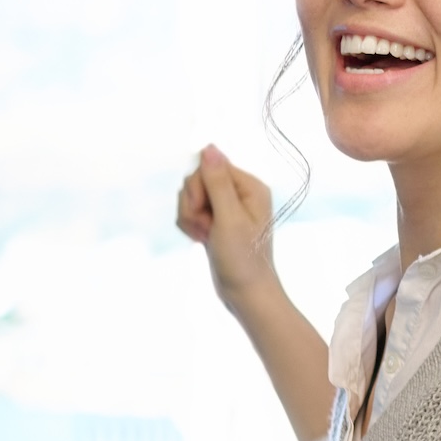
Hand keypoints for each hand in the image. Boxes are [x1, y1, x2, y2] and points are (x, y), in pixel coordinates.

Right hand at [176, 145, 280, 314]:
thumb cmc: (242, 258)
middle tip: (207, 228)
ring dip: (190, 218)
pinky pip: (189, 211)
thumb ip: (217, 182)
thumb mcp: (229, 218)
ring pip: (189, 196)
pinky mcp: (215, 220)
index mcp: (251, 186)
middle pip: (196, 180)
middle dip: (193, 205)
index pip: (209, 166)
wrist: (244, 293)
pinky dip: (190, 226)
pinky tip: (201, 240)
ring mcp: (227, 206)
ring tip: (206, 237)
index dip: (199, 189)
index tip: (207, 213)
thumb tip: (209, 147)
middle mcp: (240, 192)